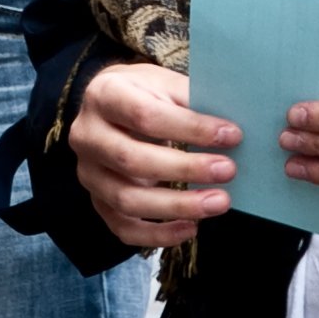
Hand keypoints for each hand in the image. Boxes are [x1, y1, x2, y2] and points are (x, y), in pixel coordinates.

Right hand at [70, 60, 239, 252]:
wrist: (109, 107)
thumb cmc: (145, 93)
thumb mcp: (164, 83)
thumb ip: (192, 101)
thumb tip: (230, 130)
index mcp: (105, 95)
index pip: (144, 115)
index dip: (190, 128)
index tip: (230, 135)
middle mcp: (87, 136)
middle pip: (131, 160)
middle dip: (185, 169)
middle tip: (228, 170)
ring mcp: (88, 173)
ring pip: (126, 200)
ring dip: (177, 206)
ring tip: (218, 202)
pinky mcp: (96, 201)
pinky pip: (123, 227)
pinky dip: (157, 234)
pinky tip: (191, 228)